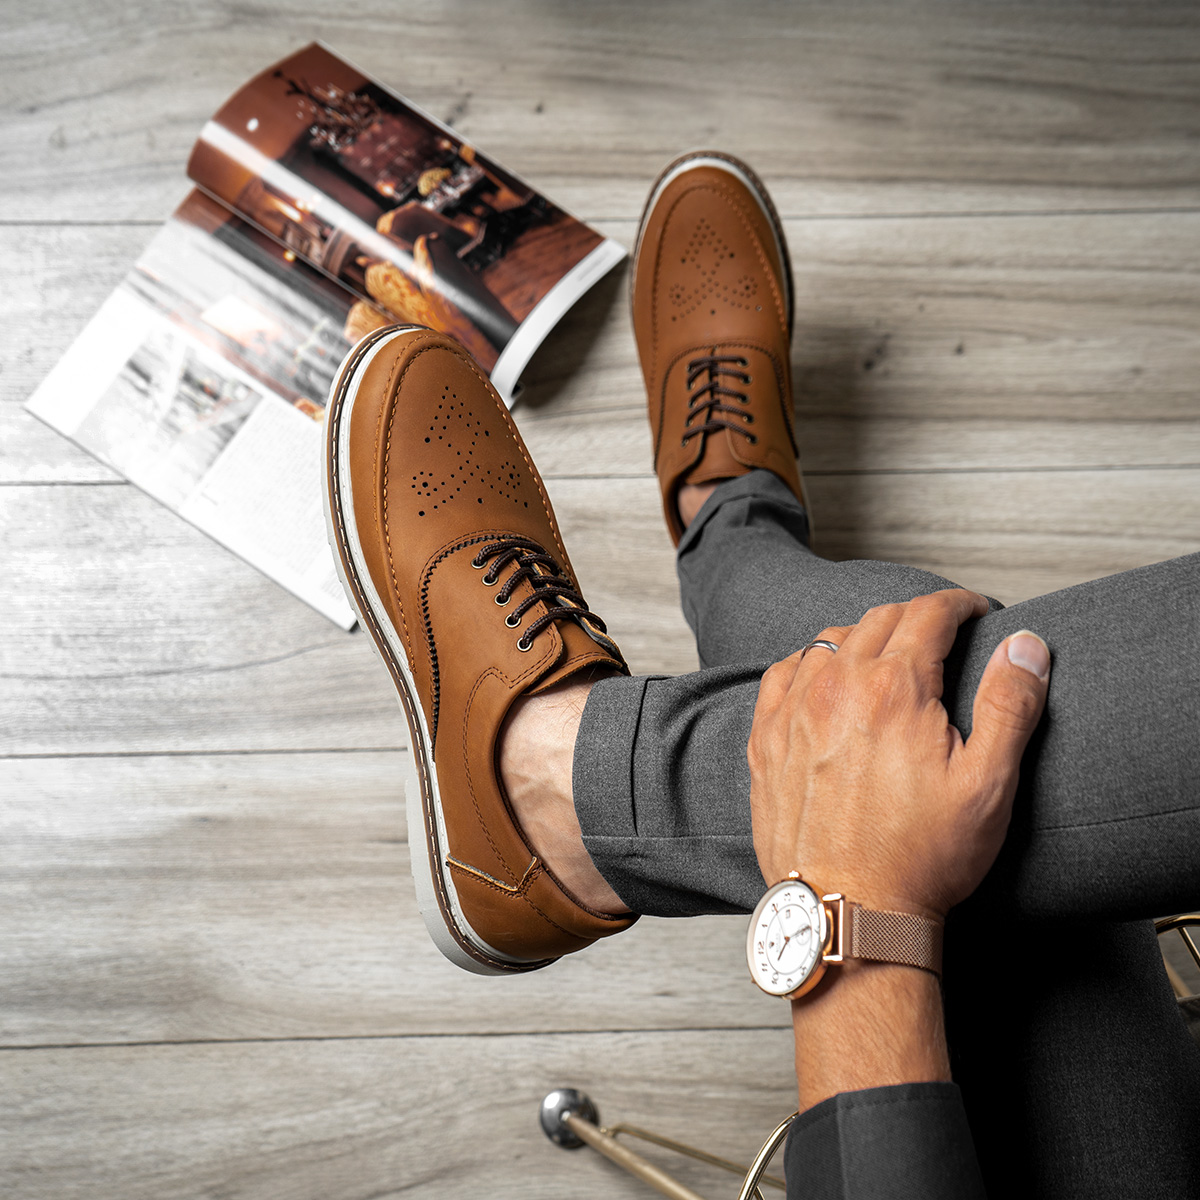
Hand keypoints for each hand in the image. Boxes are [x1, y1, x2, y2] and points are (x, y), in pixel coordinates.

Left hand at [748, 589, 1050, 919]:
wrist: (848, 910)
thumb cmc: (920, 858)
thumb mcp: (989, 785)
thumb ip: (1010, 704)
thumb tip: (1025, 644)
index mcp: (895, 688)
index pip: (929, 613)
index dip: (959, 605)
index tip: (975, 610)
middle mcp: (837, 687)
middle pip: (879, 619)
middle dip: (917, 617)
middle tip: (941, 634)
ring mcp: (794, 711)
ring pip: (829, 641)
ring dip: (863, 637)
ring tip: (888, 655)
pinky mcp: (766, 739)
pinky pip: (783, 673)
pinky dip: (809, 664)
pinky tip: (824, 679)